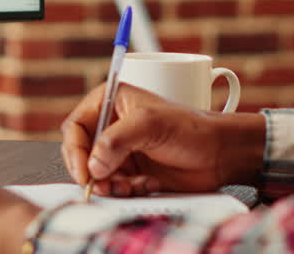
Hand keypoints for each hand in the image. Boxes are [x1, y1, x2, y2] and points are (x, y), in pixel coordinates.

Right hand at [60, 82, 265, 196]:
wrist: (218, 155)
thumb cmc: (190, 129)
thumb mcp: (150, 125)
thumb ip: (116, 140)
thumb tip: (93, 166)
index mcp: (111, 102)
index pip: (76, 126)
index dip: (75, 150)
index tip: (85, 172)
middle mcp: (112, 125)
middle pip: (81, 153)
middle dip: (91, 172)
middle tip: (105, 185)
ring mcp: (121, 150)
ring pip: (96, 174)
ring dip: (111, 184)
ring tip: (132, 185)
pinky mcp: (131, 171)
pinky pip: (114, 186)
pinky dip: (126, 190)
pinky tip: (148, 184)